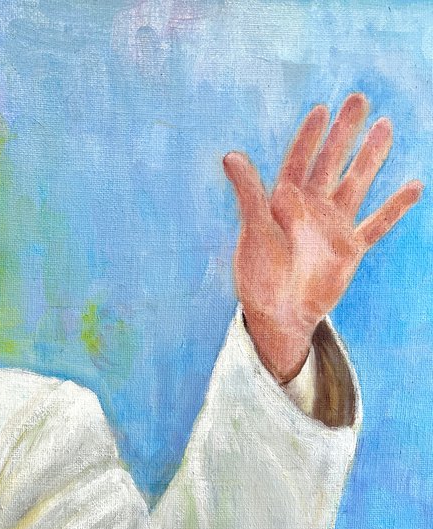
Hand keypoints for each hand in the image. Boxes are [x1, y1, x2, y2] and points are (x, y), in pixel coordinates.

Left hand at [223, 93, 422, 382]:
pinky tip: (414, 186)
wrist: (279, 313)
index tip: (321, 109)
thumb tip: (230, 154)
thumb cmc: (260, 274)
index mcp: (284, 203)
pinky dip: (394, 207)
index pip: (299, 161)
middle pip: (330, 163)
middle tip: (358, 99)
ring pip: (356, 184)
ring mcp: (332, 227)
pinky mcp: (350, 249)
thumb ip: (249, 192)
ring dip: (370, 157)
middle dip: (344, 132)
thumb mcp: (255, 229)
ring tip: (386, 126)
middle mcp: (310, 210)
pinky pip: (377, 224)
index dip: (309, 136)